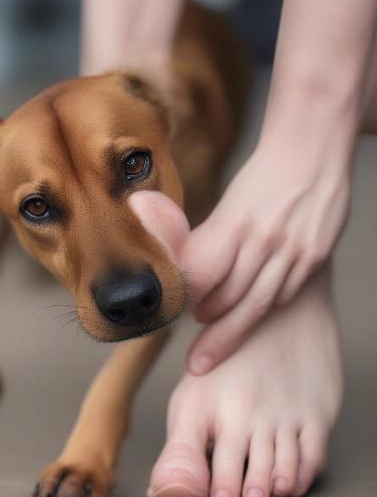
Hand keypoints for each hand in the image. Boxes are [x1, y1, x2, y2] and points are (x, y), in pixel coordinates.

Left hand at [130, 142, 351, 374]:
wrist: (311, 150)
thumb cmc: (261, 177)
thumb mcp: (227, 205)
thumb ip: (208, 242)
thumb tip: (184, 273)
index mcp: (231, 225)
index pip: (199, 277)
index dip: (188, 299)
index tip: (182, 310)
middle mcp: (261, 240)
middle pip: (227, 302)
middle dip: (210, 327)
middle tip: (198, 345)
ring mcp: (291, 251)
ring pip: (257, 306)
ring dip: (234, 327)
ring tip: (218, 337)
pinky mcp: (314, 257)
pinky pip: (285, 296)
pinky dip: (266, 310)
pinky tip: (254, 313)